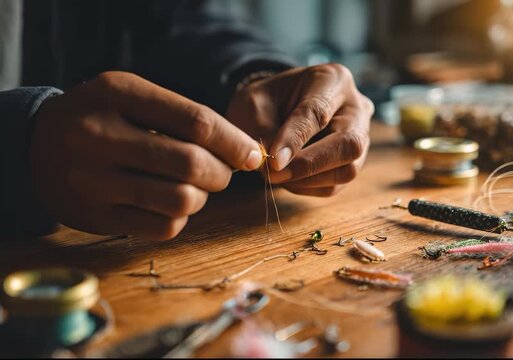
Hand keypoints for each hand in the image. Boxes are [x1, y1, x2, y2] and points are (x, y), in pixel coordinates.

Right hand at [31, 71, 262, 238]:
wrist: (35, 145)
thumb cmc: (101, 117)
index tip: (253, 154)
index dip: (235, 142)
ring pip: (181, 201)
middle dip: (222, 173)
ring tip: (194, 188)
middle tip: (223, 173)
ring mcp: (93, 180)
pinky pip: (163, 228)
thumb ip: (184, 117)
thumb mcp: (131, 96)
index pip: (197, 122)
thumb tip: (245, 151)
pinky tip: (169, 205)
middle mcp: (99, 135)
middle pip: (192, 164)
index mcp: (117, 94)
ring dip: (202, 198)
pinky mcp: (94, 217)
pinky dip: (180, 218)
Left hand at [226, 63, 372, 196]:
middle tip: (274, 174)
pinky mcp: (353, 163)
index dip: (295, 139)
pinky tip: (287, 178)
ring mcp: (360, 138)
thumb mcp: (255, 104)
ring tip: (275, 175)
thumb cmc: (267, 101)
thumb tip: (275, 166)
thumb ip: (265, 131)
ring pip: (347, 170)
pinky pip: (335, 185)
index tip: (273, 160)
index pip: (318, 112)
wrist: (276, 108)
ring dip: (307, 180)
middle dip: (310, 164)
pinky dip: (307, 187)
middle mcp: (356, 108)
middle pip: (349, 144)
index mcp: (333, 80)